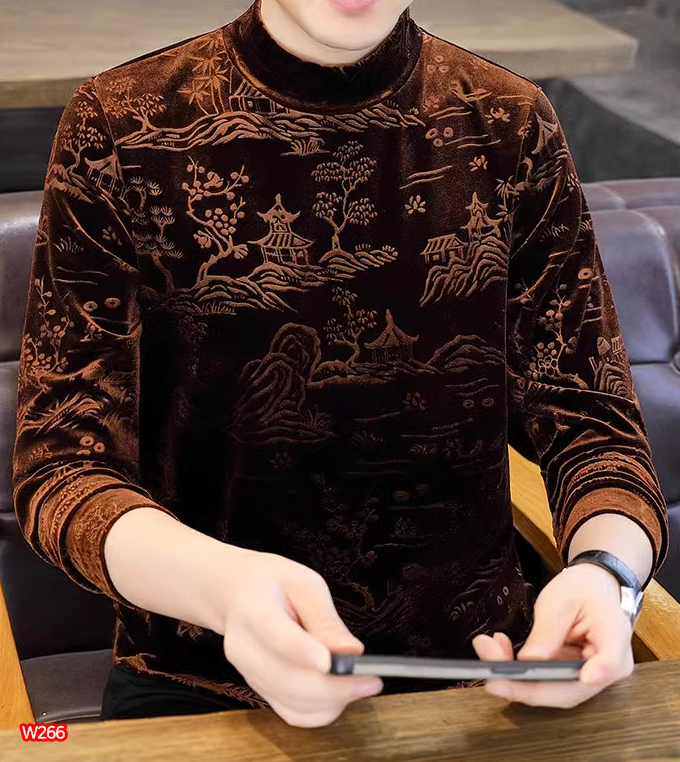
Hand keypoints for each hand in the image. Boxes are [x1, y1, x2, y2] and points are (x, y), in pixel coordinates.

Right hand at [221, 550, 382, 726]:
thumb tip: (352, 652)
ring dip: (332, 702)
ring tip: (361, 685)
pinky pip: (290, 713)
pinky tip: (340, 695)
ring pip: (292, 704)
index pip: (277, 636)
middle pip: (288, 681)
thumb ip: (326, 619)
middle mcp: (244, 647)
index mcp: (253, 610)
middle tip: (372, 681)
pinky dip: (319, 711)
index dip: (305, 652)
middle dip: (336, 688)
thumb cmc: (273, 583)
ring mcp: (248, 673)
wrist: (236, 593)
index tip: (337, 662)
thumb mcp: (304, 583)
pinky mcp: (258, 689)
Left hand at [472, 564, 633, 707]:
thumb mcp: (562, 599)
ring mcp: (588, 676)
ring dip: (514, 677)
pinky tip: (499, 649)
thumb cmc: (582, 589)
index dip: (592, 675)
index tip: (580, 678)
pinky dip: (517, 670)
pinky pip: (542, 681)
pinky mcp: (569, 676)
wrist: (590, 588)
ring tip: (487, 649)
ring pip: (550, 690)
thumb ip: (548, 631)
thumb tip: (529, 661)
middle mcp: (606, 667)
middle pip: (569, 689)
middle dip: (525, 684)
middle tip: (491, 675)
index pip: (609, 664)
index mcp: (614, 639)